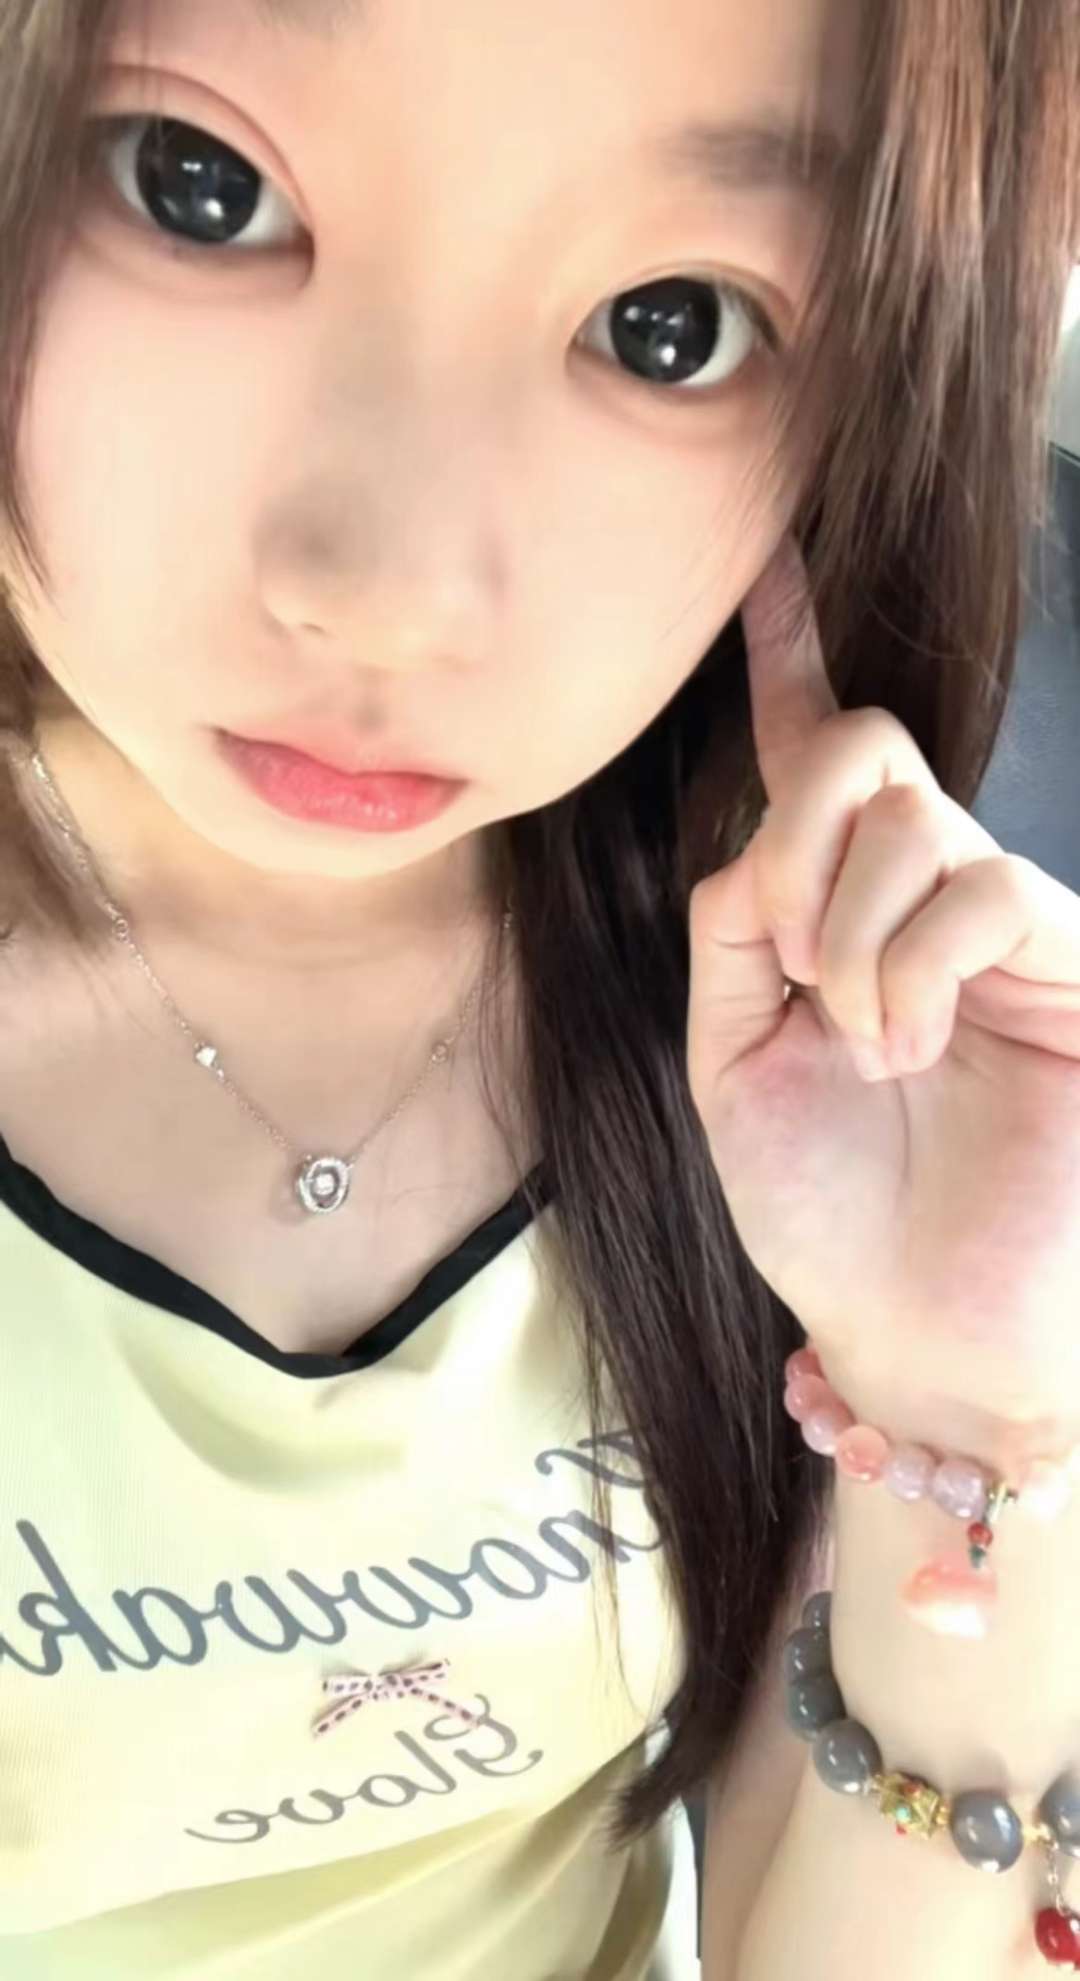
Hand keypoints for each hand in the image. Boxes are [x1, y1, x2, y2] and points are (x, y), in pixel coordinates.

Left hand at [686, 531, 1079, 1458]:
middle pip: (863, 747)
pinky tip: (908, 1040)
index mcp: (831, 912)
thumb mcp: (734, 1062)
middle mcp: (919, 896)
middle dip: (796, 833)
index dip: (791, 655)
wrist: (916, 1326)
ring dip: (849, 935)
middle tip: (791, 956)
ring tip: (868, 1044)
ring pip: (911, 816)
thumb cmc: (829, 1208)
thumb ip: (734, 934)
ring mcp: (1002, 924)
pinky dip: (912, 965)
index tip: (766, 566)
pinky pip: (985, 885)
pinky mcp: (1070, 960)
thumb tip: (764, 835)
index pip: (814, 760)